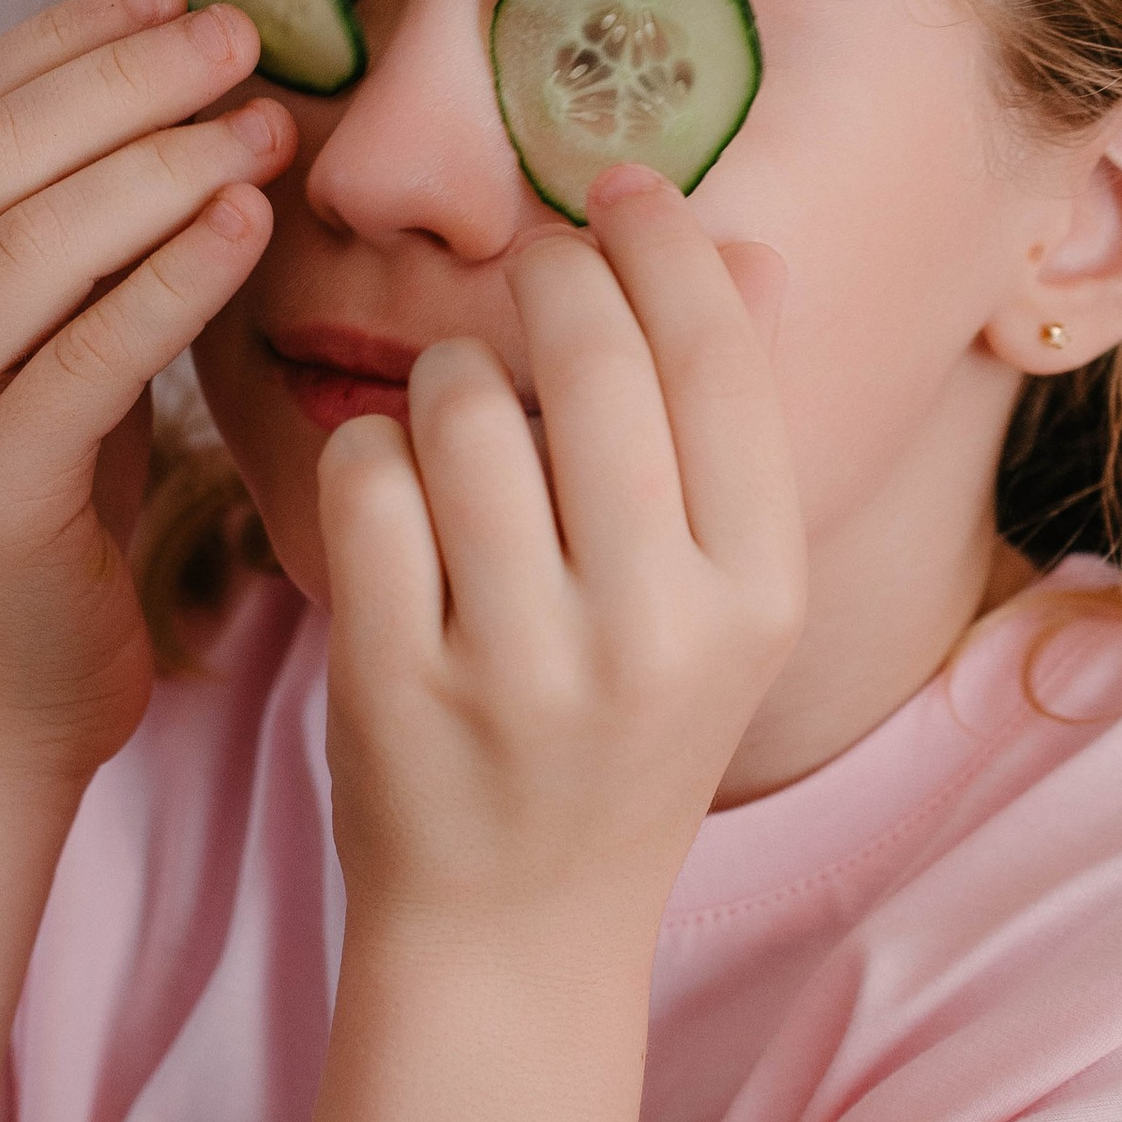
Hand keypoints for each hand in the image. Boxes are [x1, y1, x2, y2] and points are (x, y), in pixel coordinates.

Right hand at [0, 0, 293, 781]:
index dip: (68, 36)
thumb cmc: (39, 522)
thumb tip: (181, 85)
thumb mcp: (37, 350)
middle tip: (242, 34)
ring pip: (33, 240)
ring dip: (162, 162)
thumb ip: (69, 237)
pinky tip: (249, 225)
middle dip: (126, 78)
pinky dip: (174, 275)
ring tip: (265, 119)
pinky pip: (87, 352)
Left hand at [317, 168, 805, 945]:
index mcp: (757, 596)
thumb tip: (750, 252)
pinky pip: (363, 481)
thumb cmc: (617, 732)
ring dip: (445, 376)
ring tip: (455, 415)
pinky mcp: (398, 684)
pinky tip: (389, 489)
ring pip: (458, 408)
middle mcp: (656, 632)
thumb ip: (728, 438)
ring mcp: (522, 665)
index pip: (718, 360)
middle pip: (589, 362)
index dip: (662, 245)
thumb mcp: (714, 608)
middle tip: (529, 270)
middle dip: (548, 281)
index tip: (617, 191)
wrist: (515, 930)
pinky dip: (365, 456)